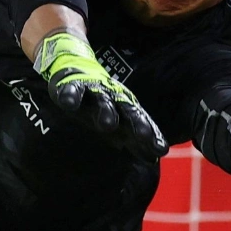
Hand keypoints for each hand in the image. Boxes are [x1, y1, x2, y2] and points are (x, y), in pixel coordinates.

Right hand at [33, 31, 167, 160]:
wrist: (80, 70)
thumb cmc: (104, 105)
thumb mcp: (119, 124)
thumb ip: (135, 142)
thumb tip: (152, 160)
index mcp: (127, 110)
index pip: (143, 123)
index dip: (153, 135)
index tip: (161, 150)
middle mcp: (114, 100)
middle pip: (129, 111)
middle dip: (137, 123)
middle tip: (144, 135)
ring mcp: (94, 92)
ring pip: (103, 101)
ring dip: (106, 111)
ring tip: (108, 124)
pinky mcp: (74, 85)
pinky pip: (72, 90)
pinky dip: (71, 95)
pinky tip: (69, 103)